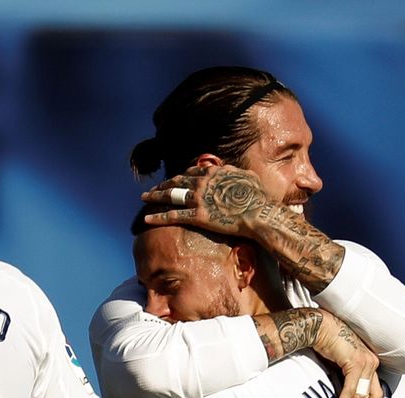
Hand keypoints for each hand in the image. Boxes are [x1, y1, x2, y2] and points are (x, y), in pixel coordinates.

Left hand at [140, 165, 274, 236]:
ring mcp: (198, 199)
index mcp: (213, 172)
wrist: (260, 214)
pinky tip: (147, 219)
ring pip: (171, 196)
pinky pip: (173, 216)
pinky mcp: (197, 216)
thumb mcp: (247, 178)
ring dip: (155, 196)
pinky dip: (158, 217)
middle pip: (177, 181)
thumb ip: (235, 173)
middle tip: (152, 188)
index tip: (175, 180)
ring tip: (144, 198)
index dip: (181, 176)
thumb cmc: (258, 198)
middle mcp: (202, 183)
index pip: (191, 172)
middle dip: (163, 184)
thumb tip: (231, 171)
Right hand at [311, 311, 382, 397]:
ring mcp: (366, 362)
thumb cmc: (328, 343)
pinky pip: (350, 388)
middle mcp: (372, 362)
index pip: (375, 392)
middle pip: (370, 396)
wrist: (320, 326)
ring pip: (360, 395)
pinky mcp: (355, 362)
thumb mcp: (340, 364)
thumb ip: (346, 379)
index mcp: (370, 364)